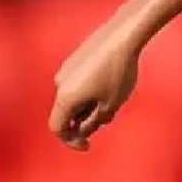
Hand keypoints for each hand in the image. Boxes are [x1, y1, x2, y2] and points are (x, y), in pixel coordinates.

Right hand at [48, 20, 142, 151]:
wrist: (122, 36)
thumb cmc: (118, 72)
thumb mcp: (110, 105)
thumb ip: (93, 122)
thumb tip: (83, 128)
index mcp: (65, 98)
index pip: (58, 128)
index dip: (71, 141)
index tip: (88, 146)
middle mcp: (60, 83)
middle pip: (67, 113)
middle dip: (85, 121)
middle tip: (108, 117)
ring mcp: (66, 69)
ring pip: (73, 98)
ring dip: (89, 106)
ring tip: (114, 98)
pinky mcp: (75, 59)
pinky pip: (77, 84)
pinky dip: (89, 92)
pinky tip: (111, 84)